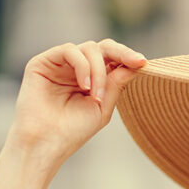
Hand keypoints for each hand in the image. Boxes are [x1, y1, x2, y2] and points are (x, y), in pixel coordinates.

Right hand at [7, 39, 147, 163]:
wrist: (47, 142)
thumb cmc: (73, 130)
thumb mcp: (102, 107)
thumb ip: (116, 85)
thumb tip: (135, 65)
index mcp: (93, 78)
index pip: (113, 59)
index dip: (128, 58)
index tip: (144, 64)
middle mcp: (77, 68)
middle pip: (103, 47)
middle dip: (122, 53)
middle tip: (136, 62)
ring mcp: (60, 63)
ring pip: (89, 48)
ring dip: (99, 71)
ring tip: (97, 96)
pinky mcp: (43, 61)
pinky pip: (69, 50)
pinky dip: (83, 67)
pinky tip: (84, 87)